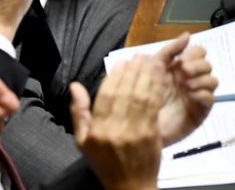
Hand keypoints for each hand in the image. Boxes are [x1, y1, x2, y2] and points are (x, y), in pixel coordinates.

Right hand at [70, 56, 165, 189]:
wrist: (130, 186)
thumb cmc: (105, 163)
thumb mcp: (83, 141)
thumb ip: (79, 112)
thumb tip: (74, 85)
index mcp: (97, 131)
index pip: (106, 96)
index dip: (114, 76)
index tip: (121, 62)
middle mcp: (115, 130)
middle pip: (124, 93)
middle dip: (132, 72)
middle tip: (137, 56)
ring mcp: (135, 132)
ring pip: (140, 96)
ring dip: (146, 75)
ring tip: (149, 60)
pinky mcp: (151, 134)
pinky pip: (153, 106)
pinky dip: (157, 89)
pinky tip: (160, 77)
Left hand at [153, 33, 217, 144]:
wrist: (140, 121)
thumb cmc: (147, 93)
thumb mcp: (154, 67)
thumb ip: (170, 50)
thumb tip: (187, 35)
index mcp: (181, 67)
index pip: (199, 52)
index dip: (195, 53)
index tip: (183, 60)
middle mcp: (192, 79)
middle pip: (207, 64)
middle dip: (198, 66)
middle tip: (185, 71)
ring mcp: (197, 94)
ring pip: (213, 80)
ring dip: (202, 79)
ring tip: (187, 86)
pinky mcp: (200, 110)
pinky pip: (211, 99)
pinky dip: (203, 94)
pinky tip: (191, 95)